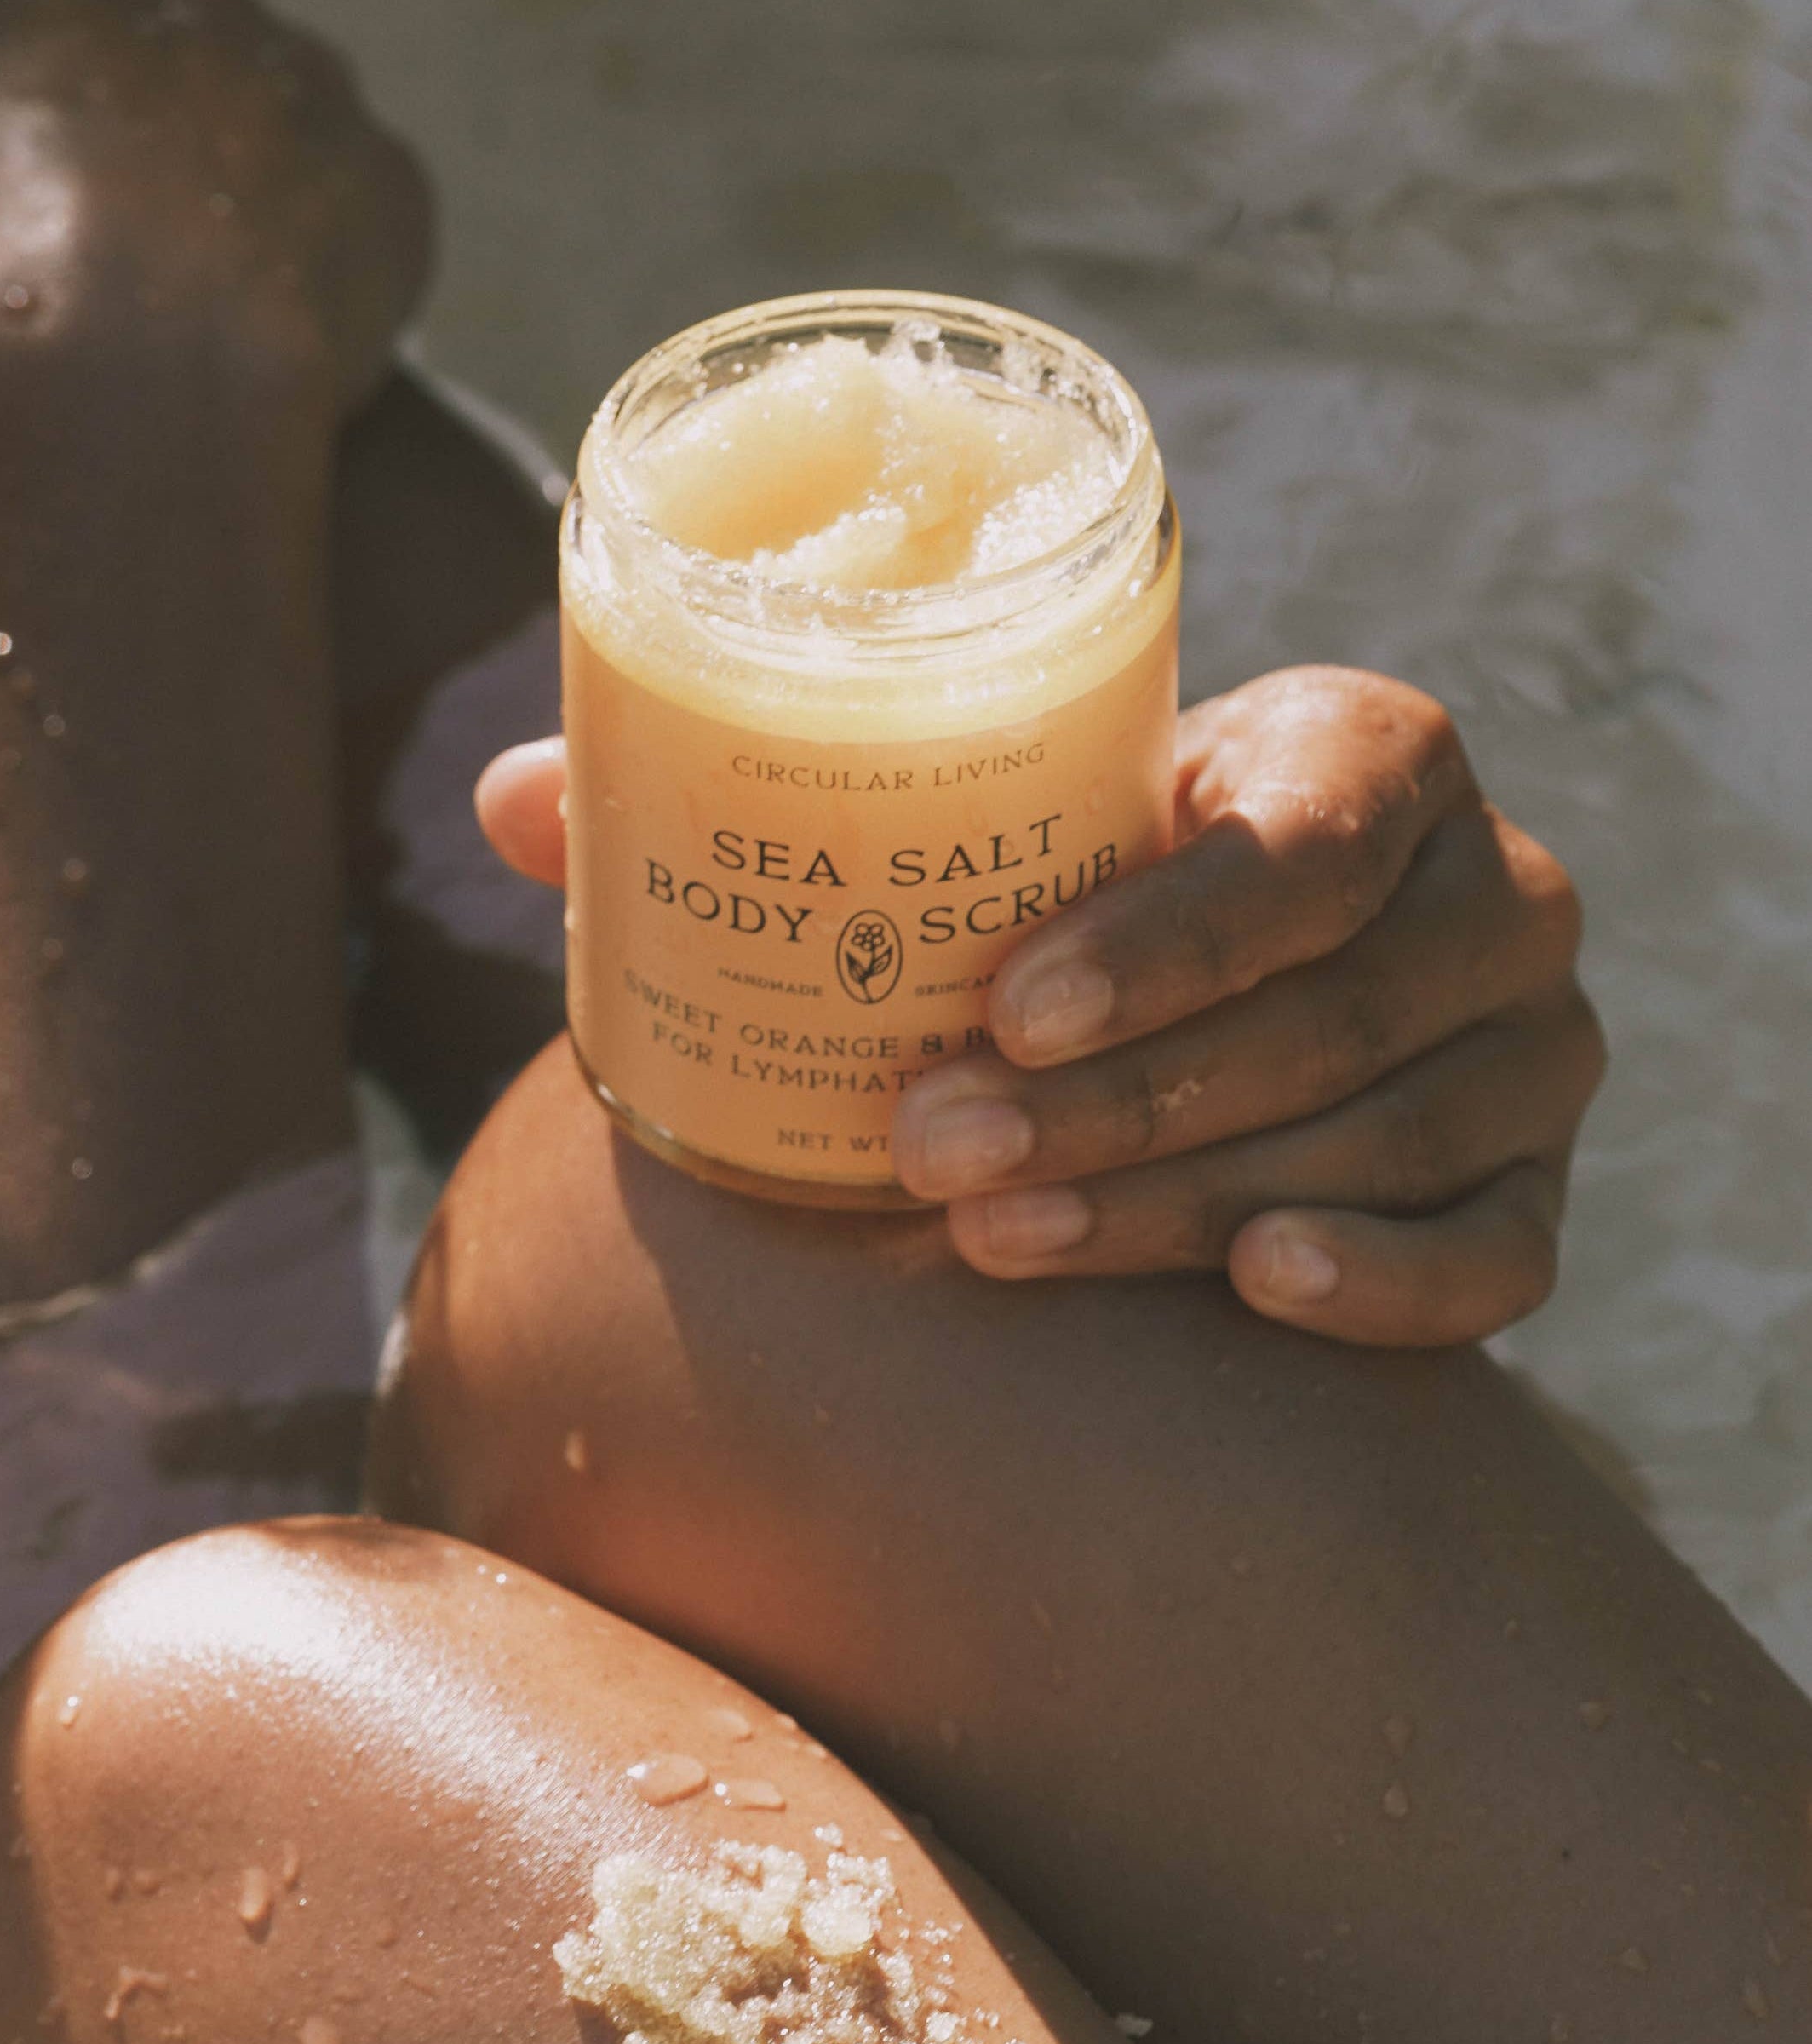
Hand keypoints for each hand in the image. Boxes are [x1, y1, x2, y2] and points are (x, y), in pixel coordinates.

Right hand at [0, 0, 431, 406]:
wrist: (101, 359)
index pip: (25, 46)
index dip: (7, 148)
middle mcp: (194, 9)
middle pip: (167, 80)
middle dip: (140, 161)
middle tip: (112, 286)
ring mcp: (312, 99)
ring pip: (281, 141)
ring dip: (250, 210)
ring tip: (212, 323)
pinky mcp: (396, 199)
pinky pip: (371, 229)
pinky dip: (339, 280)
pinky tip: (296, 348)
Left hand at [474, 667, 1603, 1346]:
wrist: (1224, 1004)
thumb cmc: (1066, 902)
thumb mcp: (967, 834)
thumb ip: (762, 802)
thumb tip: (510, 797)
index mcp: (1359, 755)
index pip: (1310, 831)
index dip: (1168, 930)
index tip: (995, 1009)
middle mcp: (1483, 889)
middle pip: (1335, 1005)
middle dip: (1121, 1094)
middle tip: (928, 1153)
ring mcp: (1529, 1047)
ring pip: (1388, 1132)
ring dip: (1183, 1194)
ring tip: (996, 1239)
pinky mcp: (1533, 1185)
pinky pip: (1505, 1252)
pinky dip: (1388, 1283)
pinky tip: (1256, 1288)